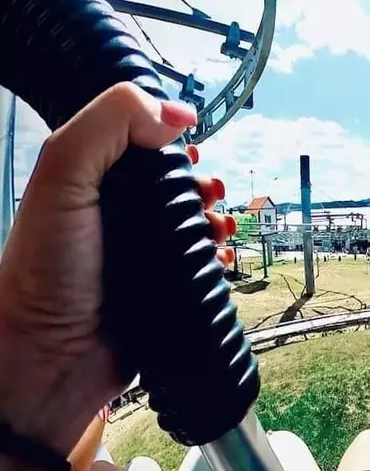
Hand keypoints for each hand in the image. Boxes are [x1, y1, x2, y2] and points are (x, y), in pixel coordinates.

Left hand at [0, 83, 235, 470]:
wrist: (49, 358)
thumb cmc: (46, 270)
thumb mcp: (64, 177)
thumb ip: (109, 125)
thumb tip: (174, 112)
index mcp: (90, 181)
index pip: (138, 143)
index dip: (170, 138)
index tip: (191, 146)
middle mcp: (117, 216)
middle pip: (174, 184)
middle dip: (202, 183)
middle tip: (210, 192)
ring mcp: (142, 255)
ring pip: (193, 225)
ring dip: (217, 220)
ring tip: (220, 228)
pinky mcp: (163, 289)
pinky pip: (202, 266)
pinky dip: (219, 258)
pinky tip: (222, 257)